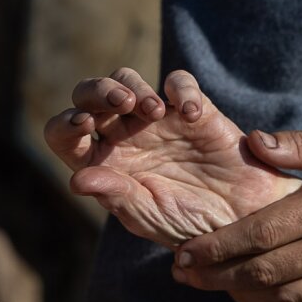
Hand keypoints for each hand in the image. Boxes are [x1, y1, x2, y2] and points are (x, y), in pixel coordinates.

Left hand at [44, 68, 301, 244]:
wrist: (238, 219)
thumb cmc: (186, 223)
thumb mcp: (148, 216)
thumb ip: (115, 196)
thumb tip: (76, 180)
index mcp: (101, 162)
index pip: (64, 133)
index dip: (65, 124)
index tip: (82, 125)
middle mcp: (121, 135)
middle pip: (90, 94)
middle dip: (97, 91)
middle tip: (120, 103)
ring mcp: (155, 119)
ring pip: (126, 79)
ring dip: (133, 86)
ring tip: (153, 111)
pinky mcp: (191, 109)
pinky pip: (179, 82)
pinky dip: (181, 90)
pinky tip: (191, 115)